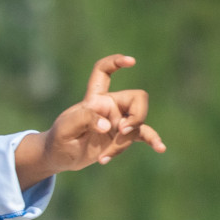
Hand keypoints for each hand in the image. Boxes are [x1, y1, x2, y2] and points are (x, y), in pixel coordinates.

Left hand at [15, 54, 166, 189]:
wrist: (60, 157)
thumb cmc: (59, 138)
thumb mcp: (65, 128)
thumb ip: (85, 120)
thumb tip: (108, 125)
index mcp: (94, 99)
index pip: (104, 73)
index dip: (116, 62)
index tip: (131, 62)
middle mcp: (110, 106)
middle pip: (137, 98)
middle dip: (137, 115)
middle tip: (122, 130)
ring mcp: (118, 121)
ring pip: (137, 124)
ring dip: (122, 143)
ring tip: (103, 158)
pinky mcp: (122, 136)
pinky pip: (143, 135)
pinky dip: (152, 141)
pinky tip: (160, 148)